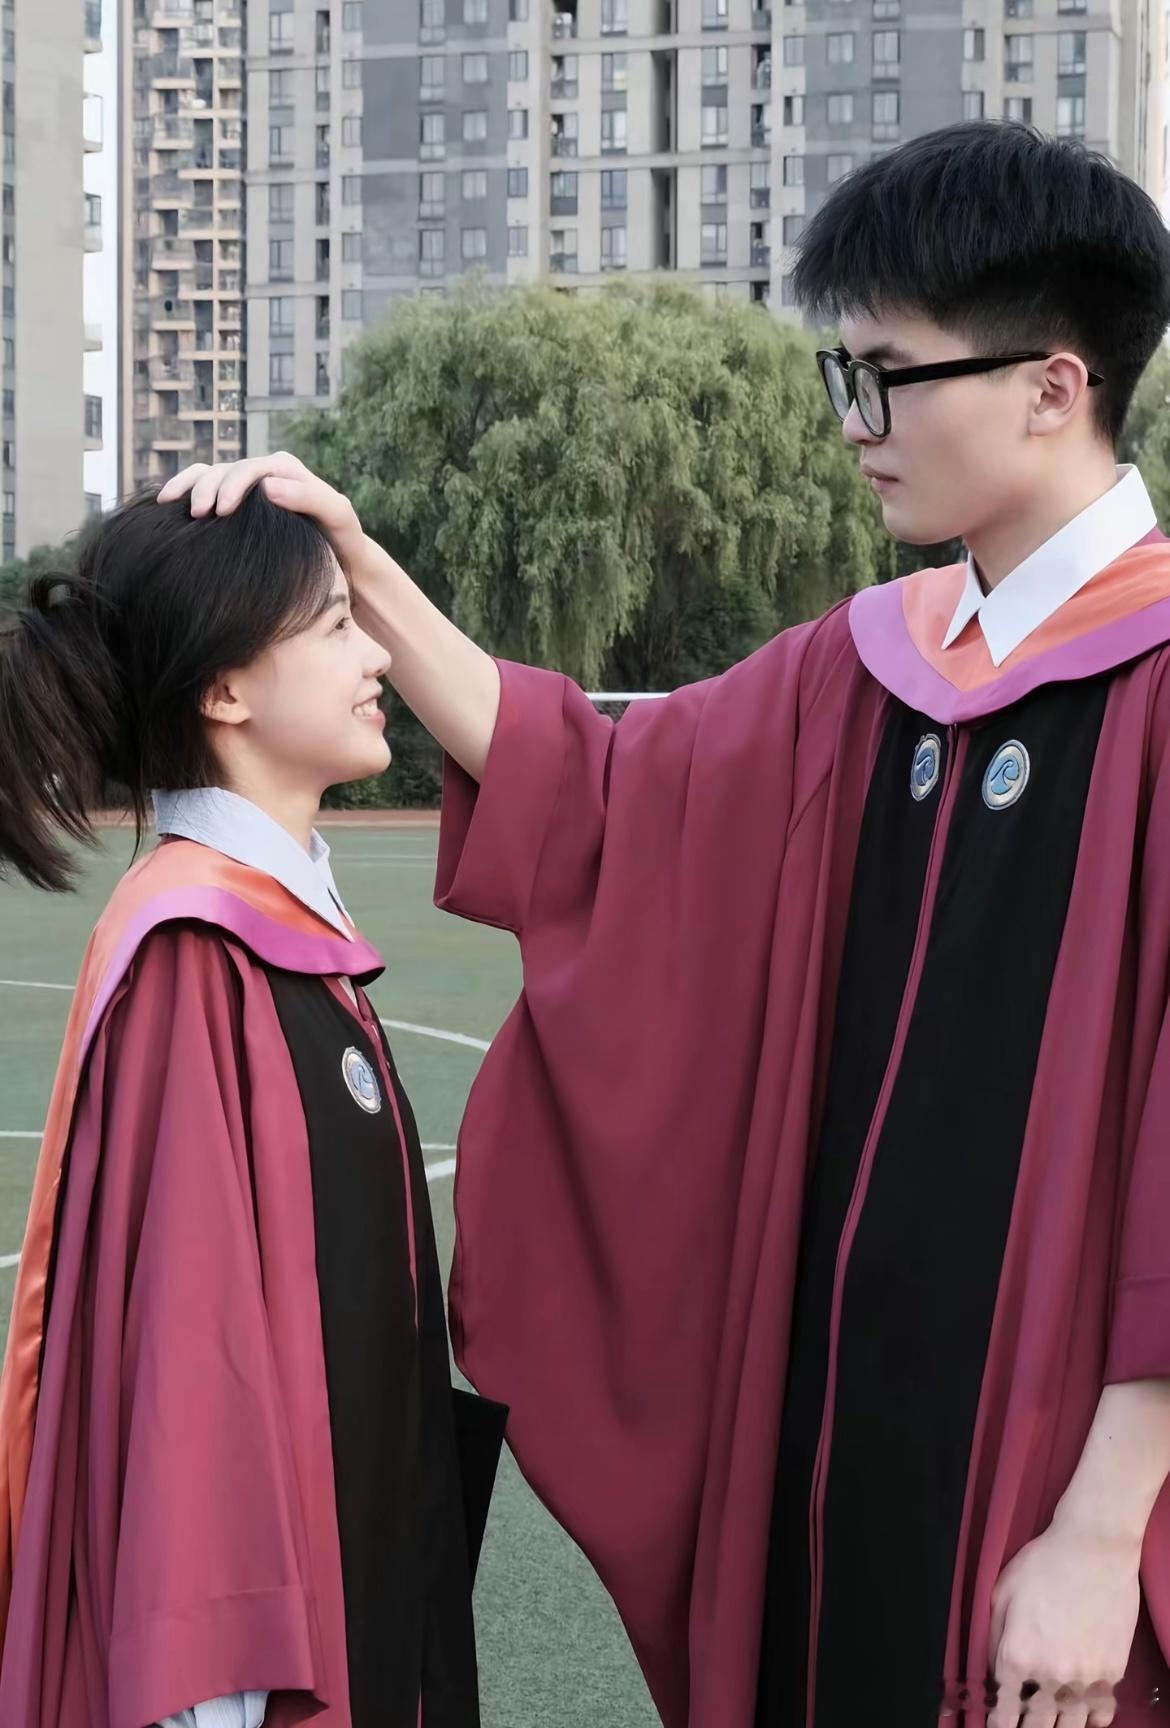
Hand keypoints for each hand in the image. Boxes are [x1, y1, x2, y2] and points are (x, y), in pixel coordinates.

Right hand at [157, 453, 366, 572]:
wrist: (340, 557)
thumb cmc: (341, 537)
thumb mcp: (337, 515)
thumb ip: (309, 497)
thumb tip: (267, 486)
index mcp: (284, 469)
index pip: (251, 468)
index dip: (233, 485)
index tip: (222, 511)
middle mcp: (262, 473)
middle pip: (224, 470)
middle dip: (207, 487)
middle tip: (199, 514)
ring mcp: (246, 487)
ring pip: (207, 474)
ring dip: (189, 486)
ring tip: (172, 504)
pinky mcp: (234, 502)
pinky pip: (203, 487)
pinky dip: (184, 490)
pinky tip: (168, 504)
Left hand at [987, 1518, 1141, 1727]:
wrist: (1094, 1551)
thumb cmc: (1043, 1565)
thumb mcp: (1001, 1594)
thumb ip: (993, 1639)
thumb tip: (994, 1670)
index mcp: (1017, 1657)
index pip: (1004, 1709)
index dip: (999, 1723)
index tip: (996, 1727)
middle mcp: (1051, 1676)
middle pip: (1037, 1722)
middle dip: (1027, 1727)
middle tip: (1023, 1726)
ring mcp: (1085, 1678)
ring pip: (1069, 1724)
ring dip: (1057, 1726)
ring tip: (1049, 1723)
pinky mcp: (1112, 1673)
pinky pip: (1101, 1712)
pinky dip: (1090, 1719)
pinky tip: (1083, 1717)